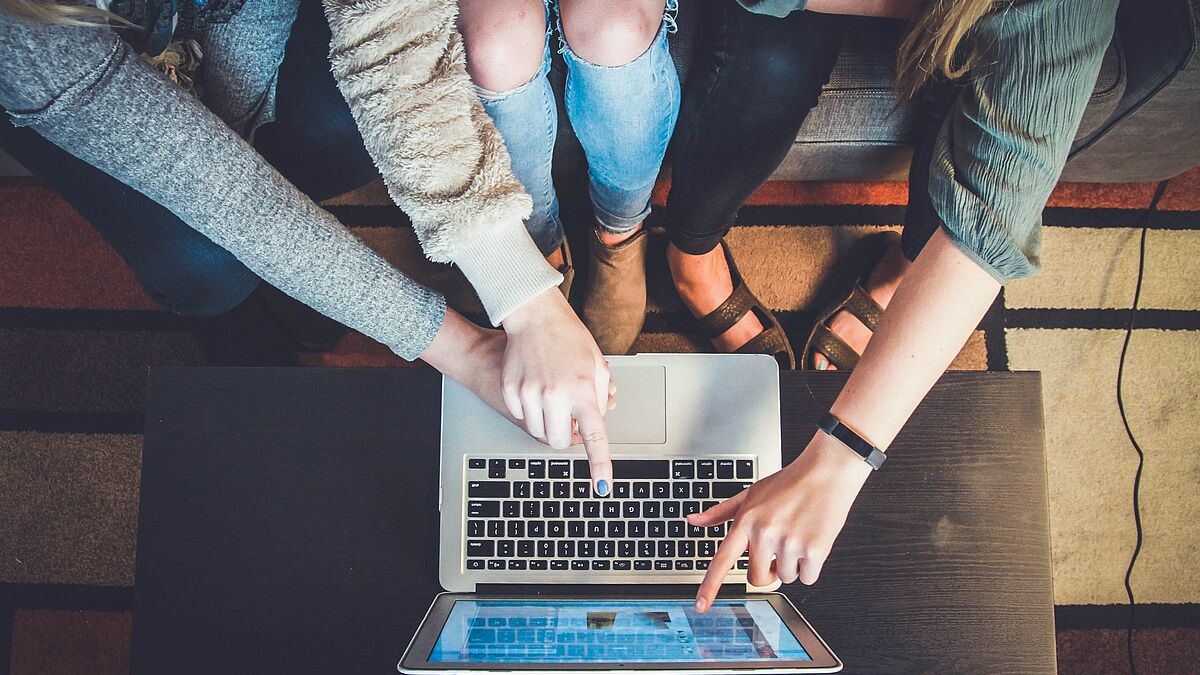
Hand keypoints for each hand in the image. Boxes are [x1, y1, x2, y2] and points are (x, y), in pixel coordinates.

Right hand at [501, 289, 614, 493]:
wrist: (534, 316)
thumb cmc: (569, 338)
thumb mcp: (597, 365)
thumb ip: (600, 398)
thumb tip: (595, 423)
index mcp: (583, 390)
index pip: (594, 436)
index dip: (599, 464)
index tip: (602, 486)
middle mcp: (555, 394)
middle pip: (559, 441)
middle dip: (566, 435)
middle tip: (569, 415)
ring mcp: (529, 393)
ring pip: (538, 432)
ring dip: (548, 423)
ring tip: (553, 396)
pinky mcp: (510, 390)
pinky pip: (521, 416)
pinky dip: (530, 410)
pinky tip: (535, 387)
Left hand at [690, 432, 872, 610]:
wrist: (826, 472)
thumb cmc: (789, 483)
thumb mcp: (750, 493)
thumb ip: (721, 512)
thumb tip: (693, 520)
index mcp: (746, 521)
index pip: (722, 560)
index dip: (710, 586)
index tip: (701, 605)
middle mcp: (765, 533)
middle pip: (757, 578)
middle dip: (767, 571)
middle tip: (777, 551)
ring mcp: (789, 543)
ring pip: (785, 578)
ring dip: (792, 565)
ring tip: (797, 536)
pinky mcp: (814, 550)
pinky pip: (807, 578)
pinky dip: (811, 567)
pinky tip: (812, 541)